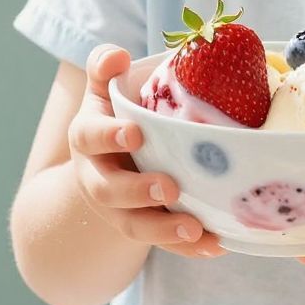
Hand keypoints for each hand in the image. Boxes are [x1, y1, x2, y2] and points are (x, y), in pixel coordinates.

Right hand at [67, 45, 222, 258]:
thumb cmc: (113, 120)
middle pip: (109, 191)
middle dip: (138, 191)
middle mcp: (97, 179)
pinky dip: (189, 248)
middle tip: (169, 187)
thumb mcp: (102, 91)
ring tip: (194, 227)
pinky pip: (164, 245)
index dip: (110, 136)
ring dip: (164, 230)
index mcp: (88, 138)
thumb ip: (103, 68)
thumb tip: (117, 56)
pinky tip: (216, 243)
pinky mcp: (142, 229)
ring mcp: (118, 210)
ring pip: (134, 225)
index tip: (135, 133)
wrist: (104, 167)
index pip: (90, 136)